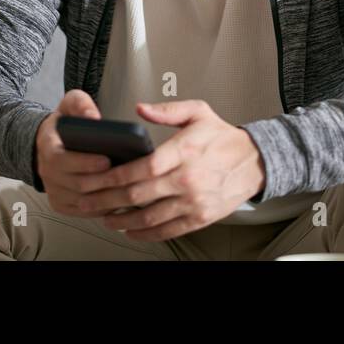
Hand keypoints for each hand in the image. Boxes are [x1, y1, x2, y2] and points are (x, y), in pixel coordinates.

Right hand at [33, 90, 119, 217]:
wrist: (49, 143)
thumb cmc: (66, 123)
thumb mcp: (71, 104)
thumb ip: (81, 105)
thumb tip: (95, 117)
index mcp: (47, 146)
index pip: (62, 160)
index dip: (85, 162)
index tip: (107, 159)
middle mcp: (46, 172)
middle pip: (76, 184)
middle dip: (102, 182)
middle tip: (126, 177)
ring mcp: (53, 190)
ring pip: (81, 201)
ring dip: (105, 198)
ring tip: (128, 189)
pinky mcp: (60, 204)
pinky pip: (82, 212)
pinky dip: (101, 209)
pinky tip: (119, 200)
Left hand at [78, 99, 265, 241]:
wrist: (255, 162)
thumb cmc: (223, 138)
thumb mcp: (198, 112)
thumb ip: (167, 110)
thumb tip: (139, 109)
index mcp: (185, 151)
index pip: (143, 167)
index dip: (115, 175)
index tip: (97, 177)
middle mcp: (188, 179)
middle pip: (139, 194)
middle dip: (108, 200)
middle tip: (88, 201)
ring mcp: (194, 202)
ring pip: (149, 217)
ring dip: (122, 221)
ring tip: (104, 218)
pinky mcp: (200, 218)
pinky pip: (167, 231)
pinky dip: (145, 234)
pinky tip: (130, 230)